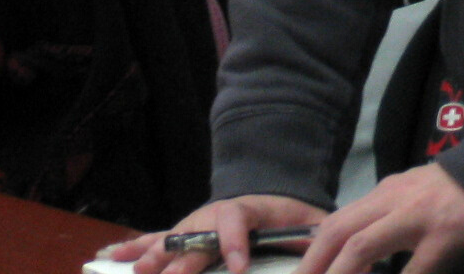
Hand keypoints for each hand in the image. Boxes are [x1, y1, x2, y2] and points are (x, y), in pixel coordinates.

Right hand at [95, 193, 325, 272]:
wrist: (280, 196)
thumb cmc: (299, 219)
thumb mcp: (316, 224)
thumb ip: (323, 239)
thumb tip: (355, 260)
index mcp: (251, 209)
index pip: (237, 218)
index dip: (234, 241)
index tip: (237, 266)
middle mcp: (217, 214)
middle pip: (194, 234)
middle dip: (182, 259)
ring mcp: (197, 222)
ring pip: (171, 237)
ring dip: (151, 255)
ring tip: (137, 271)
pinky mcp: (186, 234)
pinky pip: (157, 240)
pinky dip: (133, 249)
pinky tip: (108, 259)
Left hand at [294, 163, 463, 273]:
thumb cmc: (458, 190)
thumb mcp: (414, 195)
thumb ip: (387, 215)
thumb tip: (358, 246)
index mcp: (384, 194)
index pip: (336, 222)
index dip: (312, 253)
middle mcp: (393, 201)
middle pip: (339, 232)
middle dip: (313, 265)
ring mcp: (417, 218)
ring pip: (362, 248)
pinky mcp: (444, 234)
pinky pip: (414, 270)